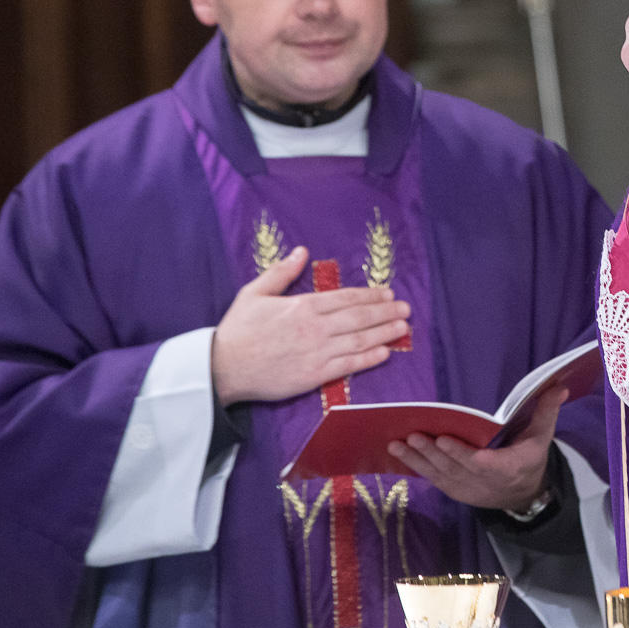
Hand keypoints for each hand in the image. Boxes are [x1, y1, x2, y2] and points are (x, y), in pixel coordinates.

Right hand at [209, 247, 410, 405]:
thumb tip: (301, 251)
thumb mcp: (254, 293)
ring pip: (359, 340)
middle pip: (358, 317)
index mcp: (302, 306)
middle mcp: (315, 327)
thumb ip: (281, 273)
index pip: (345, 298)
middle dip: (385, 312)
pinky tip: (385, 353)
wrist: (222, 367)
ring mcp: (316, 352)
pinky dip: (369, 359)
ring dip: (384, 333)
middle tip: (406, 309)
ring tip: (403, 327)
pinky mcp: (314, 375)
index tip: (388, 293)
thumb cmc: (237, 330)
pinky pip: (348, 365)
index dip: (370, 296)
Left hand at [387, 388, 566, 511]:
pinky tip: (399, 454)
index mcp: (509, 468)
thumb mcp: (542, 436)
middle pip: (455, 467)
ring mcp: (467, 489)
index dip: (462, 454)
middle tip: (413, 436)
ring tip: (398, 443)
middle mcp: (485, 482)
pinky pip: (433, 480)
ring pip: (440, 475)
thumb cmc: (530, 458)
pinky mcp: (455, 491)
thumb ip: (547, 411)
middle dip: (432, 453)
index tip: (445, 440)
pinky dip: (416, 468)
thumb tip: (559, 385)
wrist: (522, 495)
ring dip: (418, 460)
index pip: (483, 463)